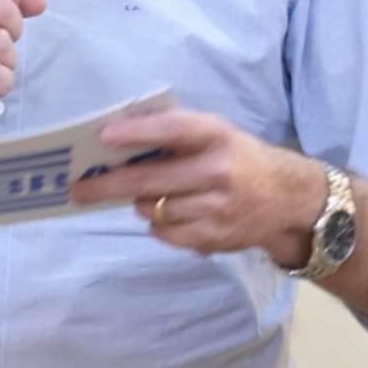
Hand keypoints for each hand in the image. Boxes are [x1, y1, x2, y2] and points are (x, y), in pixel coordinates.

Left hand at [68, 108, 327, 265]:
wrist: (289, 200)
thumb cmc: (239, 158)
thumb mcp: (215, 134)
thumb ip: (174, 134)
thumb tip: (115, 139)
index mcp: (216, 135)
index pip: (172, 130)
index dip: (136, 133)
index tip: (104, 136)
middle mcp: (217, 171)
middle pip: (149, 180)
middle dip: (107, 184)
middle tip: (78, 189)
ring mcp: (216, 208)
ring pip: (152, 209)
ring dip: (140, 203)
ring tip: (148, 195)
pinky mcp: (215, 237)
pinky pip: (165, 234)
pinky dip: (158, 225)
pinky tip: (170, 215)